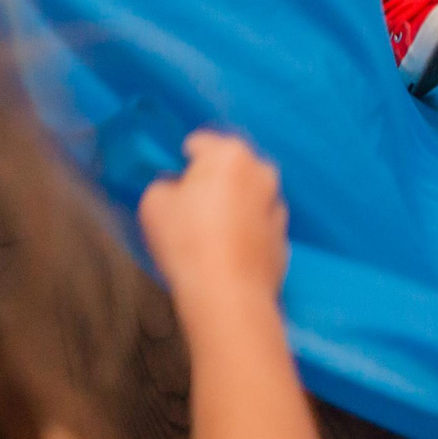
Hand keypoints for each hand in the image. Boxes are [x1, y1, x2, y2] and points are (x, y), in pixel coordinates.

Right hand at [138, 132, 289, 312]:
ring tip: (209, 232)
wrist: (228, 295)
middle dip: (213, 179)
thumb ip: (164, 185)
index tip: (173, 181)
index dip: (182, 160)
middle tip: (190, 206)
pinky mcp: (284, 238)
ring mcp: (277, 205)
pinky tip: (228, 252)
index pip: (200, 143)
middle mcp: (261, 171)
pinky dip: (246, 230)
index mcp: (230, 154)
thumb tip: (177, 189)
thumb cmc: (187, 241)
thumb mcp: (153, 204)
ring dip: (233, 204)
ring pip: (248, 195)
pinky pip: (258, 224)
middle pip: (230, 166)